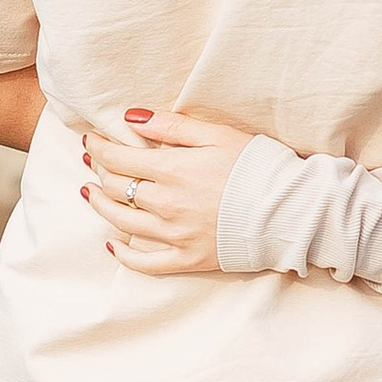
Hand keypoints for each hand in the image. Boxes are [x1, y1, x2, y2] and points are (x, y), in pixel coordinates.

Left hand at [80, 109, 251, 272]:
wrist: (290, 210)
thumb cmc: (258, 166)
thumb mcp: (217, 134)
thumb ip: (171, 126)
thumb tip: (130, 118)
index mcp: (173, 170)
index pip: (119, 158)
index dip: (99, 148)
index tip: (91, 141)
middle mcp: (167, 205)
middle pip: (117, 188)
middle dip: (100, 171)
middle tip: (93, 163)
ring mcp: (176, 235)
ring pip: (122, 222)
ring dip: (101, 206)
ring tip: (92, 194)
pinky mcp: (188, 259)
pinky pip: (146, 263)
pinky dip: (124, 255)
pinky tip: (112, 245)